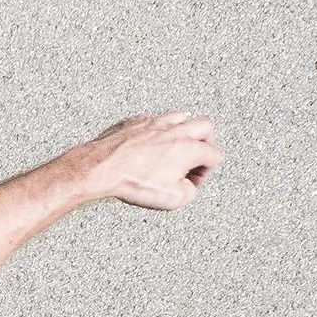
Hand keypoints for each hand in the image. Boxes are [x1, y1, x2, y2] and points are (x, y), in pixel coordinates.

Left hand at [78, 112, 220, 209]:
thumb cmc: (135, 183)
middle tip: (197, 155)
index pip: (213, 155)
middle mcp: (176, 130)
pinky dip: (157, 130)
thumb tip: (188, 185)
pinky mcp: (136, 121)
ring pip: (181, 117)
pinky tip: (150, 143)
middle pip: (205, 127)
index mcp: (189, 148)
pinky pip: (154, 120)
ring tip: (176, 146)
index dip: (206, 172)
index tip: (194, 180)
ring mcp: (155, 122)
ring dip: (183, 131)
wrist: (102, 168)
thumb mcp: (172, 199)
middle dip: (205, 142)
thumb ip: (190, 191)